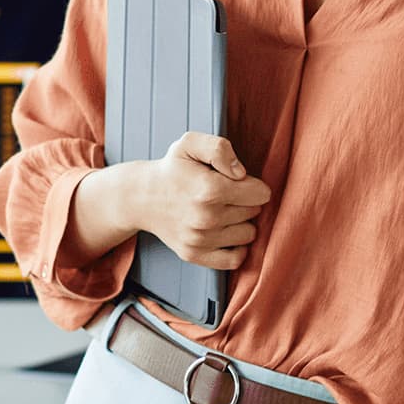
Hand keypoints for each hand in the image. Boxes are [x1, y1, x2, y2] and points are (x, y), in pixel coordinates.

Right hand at [125, 132, 269, 270]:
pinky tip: (225, 233)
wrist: (141, 197)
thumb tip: (241, 173)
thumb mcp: (190, 144)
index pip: (261, 193)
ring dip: (241, 223)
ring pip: (248, 235)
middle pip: (255, 212)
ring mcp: (200, 240)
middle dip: (245, 201)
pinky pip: (235, 260)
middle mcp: (206, 218)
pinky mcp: (195, 255)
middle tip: (225, 194)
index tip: (237, 181)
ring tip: (222, 211)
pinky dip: (236, 248)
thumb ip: (219, 149)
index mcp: (209, 189)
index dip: (252, 184)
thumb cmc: (171, 169)